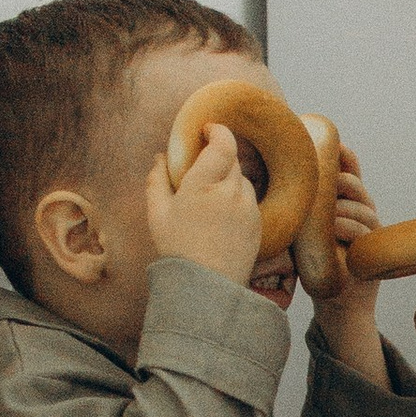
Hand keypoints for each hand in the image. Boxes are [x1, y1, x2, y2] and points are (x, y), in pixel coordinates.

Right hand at [146, 128, 261, 287]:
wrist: (208, 287)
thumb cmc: (177, 250)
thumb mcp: (157, 214)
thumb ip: (157, 180)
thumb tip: (160, 157)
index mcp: (203, 185)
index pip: (223, 144)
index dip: (218, 131)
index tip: (209, 129)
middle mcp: (230, 192)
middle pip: (232, 160)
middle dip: (219, 158)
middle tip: (202, 168)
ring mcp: (248, 208)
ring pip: (242, 180)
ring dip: (228, 180)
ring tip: (210, 198)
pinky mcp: (258, 223)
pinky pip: (249, 200)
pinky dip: (237, 199)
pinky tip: (222, 217)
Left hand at [304, 145, 391, 375]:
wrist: (337, 302)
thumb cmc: (314, 264)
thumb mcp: (302, 228)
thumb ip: (296, 206)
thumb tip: (261, 176)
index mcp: (345, 200)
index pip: (349, 168)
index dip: (342, 154)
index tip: (327, 145)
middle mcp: (361, 210)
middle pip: (354, 183)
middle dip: (339, 178)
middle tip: (320, 182)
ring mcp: (370, 229)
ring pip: (361, 205)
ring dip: (341, 205)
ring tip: (325, 212)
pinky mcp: (373, 249)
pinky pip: (364, 230)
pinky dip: (349, 226)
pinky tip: (335, 227)